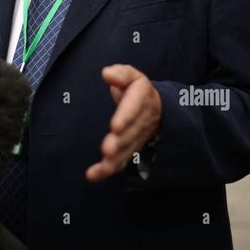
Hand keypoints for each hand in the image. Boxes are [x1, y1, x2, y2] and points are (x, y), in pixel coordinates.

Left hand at [85, 64, 161, 182]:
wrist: (157, 108)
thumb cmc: (137, 89)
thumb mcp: (132, 76)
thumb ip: (120, 74)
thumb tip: (106, 73)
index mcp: (141, 98)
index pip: (134, 108)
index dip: (125, 117)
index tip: (115, 126)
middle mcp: (141, 121)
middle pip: (131, 133)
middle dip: (119, 142)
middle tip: (107, 149)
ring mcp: (137, 138)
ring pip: (127, 151)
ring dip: (114, 160)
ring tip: (102, 165)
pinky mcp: (130, 150)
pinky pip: (120, 161)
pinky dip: (107, 170)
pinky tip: (92, 175)